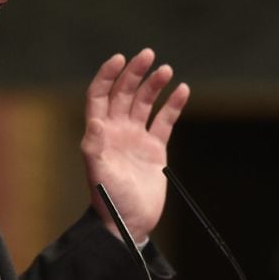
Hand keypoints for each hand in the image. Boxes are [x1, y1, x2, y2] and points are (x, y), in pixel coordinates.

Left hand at [81, 49, 189, 241]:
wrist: (130, 224)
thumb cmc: (109, 200)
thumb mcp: (99, 174)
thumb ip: (95, 148)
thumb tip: (95, 121)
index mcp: (99, 133)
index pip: (99, 95)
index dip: (108, 75)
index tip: (120, 59)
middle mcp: (116, 131)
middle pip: (124, 93)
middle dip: (135, 73)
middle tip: (149, 56)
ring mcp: (136, 138)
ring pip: (145, 103)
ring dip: (154, 85)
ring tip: (167, 71)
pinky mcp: (155, 149)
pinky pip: (165, 121)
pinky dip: (173, 105)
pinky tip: (182, 91)